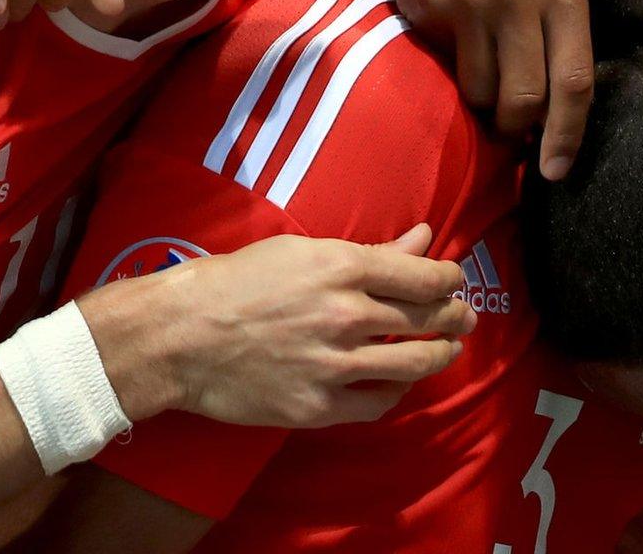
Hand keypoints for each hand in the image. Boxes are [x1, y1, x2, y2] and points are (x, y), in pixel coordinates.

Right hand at [92, 225, 473, 428]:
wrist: (179, 336)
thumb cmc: (236, 282)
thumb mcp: (302, 251)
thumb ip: (371, 250)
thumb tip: (425, 237)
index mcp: (344, 267)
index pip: (425, 277)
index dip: (450, 281)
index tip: (454, 282)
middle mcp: (347, 315)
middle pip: (427, 319)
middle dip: (455, 318)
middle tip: (462, 319)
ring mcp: (334, 364)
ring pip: (413, 363)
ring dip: (440, 356)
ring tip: (447, 350)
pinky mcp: (317, 405)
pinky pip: (377, 403)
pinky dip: (397, 392)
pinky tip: (399, 383)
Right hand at [385, 0, 592, 180]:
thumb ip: (560, 31)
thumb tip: (557, 107)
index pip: (574, 81)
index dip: (566, 135)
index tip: (555, 171)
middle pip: (526, 99)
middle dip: (519, 130)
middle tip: (512, 132)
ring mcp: (475, 2)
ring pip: (483, 92)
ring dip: (485, 106)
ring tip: (485, 87)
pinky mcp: (434, 6)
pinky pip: (448, 67)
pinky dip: (455, 73)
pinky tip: (455, 46)